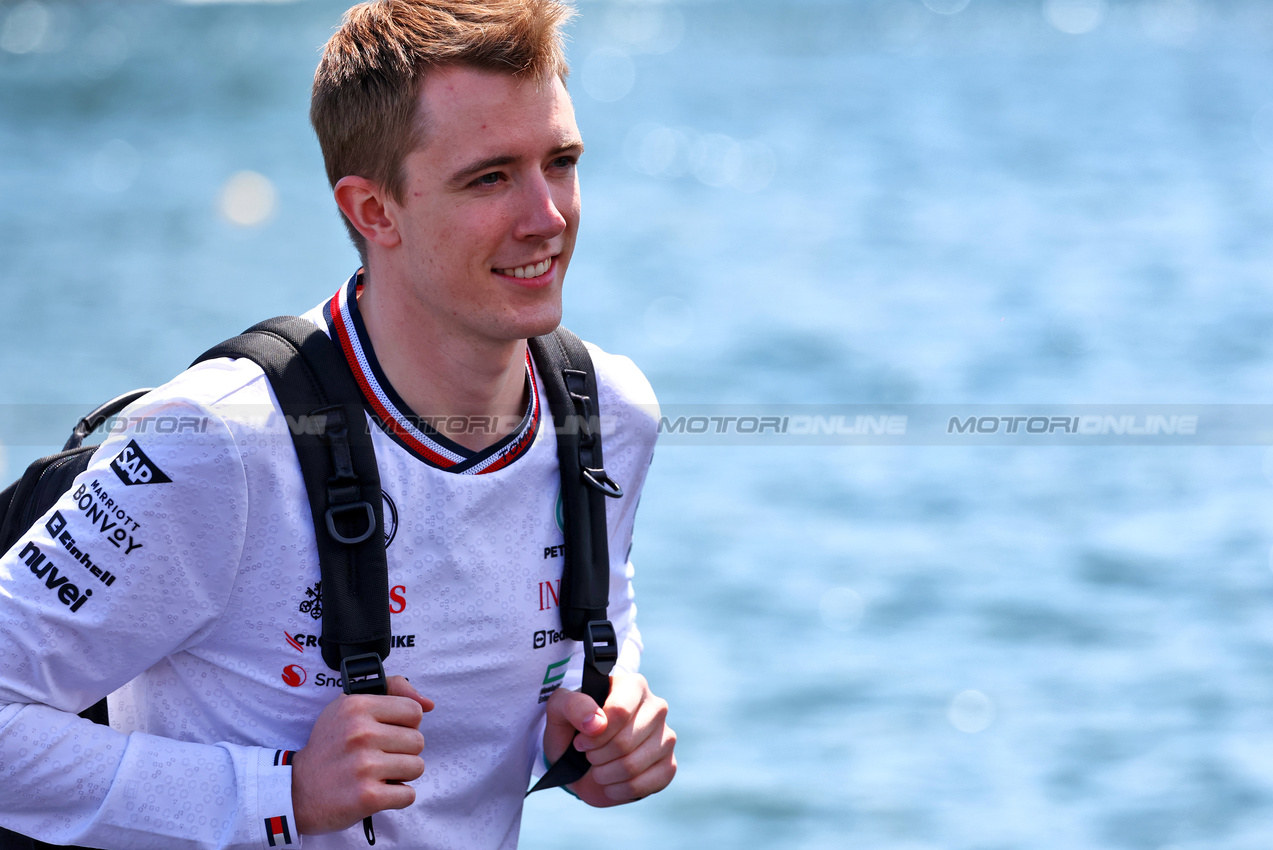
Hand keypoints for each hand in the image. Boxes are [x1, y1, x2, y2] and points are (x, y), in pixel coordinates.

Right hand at [291, 675, 434, 833]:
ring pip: (417, 767)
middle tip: (378, 757)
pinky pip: (408, 794)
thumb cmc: (329, 747)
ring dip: (401, 775)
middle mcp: (360, 733)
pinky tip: (376, 791)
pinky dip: (396, 797)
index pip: (414, 711)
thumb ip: (391, 691)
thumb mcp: (349, 706)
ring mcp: (364, 766)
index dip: (405, 725)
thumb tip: (428, 703)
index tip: (387, 733)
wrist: (297, 790)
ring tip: (377, 774)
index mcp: (357, 706)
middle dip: (403, 752)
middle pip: (418, 741)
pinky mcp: (367, 796)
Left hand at [543, 673, 676, 806]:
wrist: (581, 757)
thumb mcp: (560, 710)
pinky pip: (644, 785)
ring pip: (633, 766)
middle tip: (589, 755)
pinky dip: (618, 790)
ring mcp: (666, 737)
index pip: (619, 712)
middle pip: (625, 742)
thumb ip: (573, 706)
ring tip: (598, 768)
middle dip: (597, 756)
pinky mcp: (669, 766)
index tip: (580, 741)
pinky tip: (611, 782)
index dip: (594, 735)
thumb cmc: (573, 727)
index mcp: (634, 686)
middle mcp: (657, 708)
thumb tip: (597, 723)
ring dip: (605, 775)